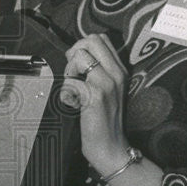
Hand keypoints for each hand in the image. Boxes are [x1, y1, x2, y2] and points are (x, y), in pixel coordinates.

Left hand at [61, 33, 129, 175]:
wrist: (110, 147)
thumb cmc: (103, 120)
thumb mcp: (107, 90)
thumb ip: (97, 70)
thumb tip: (76, 54)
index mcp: (120, 70)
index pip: (101, 38)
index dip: (83, 47)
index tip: (79, 66)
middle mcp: (117, 73)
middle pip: (91, 40)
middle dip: (75, 53)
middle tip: (73, 75)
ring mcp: (107, 83)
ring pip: (79, 56)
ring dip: (69, 71)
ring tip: (73, 89)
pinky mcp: (96, 95)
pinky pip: (71, 80)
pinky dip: (66, 91)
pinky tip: (74, 104)